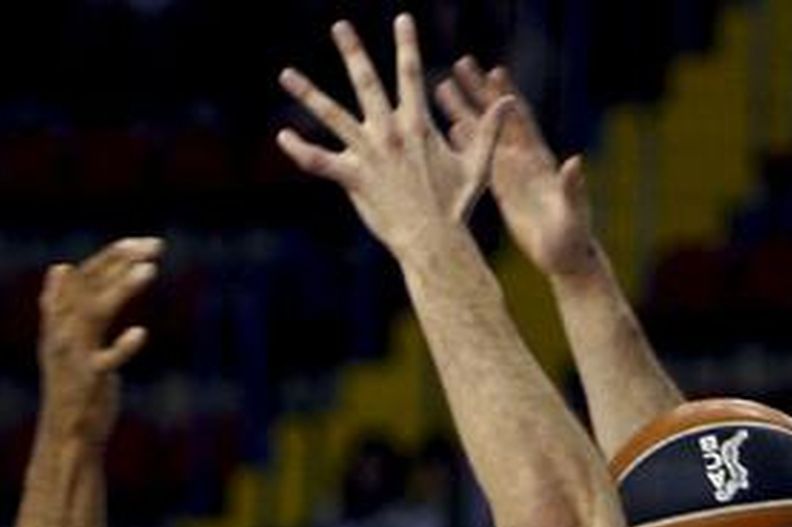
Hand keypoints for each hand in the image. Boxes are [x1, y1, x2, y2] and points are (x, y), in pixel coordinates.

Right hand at [37, 237, 163, 443]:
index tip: (141, 243)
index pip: (83, 276)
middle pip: (89, 285)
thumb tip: (61, 268)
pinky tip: (141, 333)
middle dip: (120, 262)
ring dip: (121, 288)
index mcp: (59, 320)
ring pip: (95, 313)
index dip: (111, 257)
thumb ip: (66, 306)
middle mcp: (62, 332)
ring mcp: (75, 356)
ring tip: (150, 270)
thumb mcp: (65, 340)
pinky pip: (105, 361)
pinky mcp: (90, 382)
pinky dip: (121, 347)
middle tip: (155, 246)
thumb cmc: (73, 385)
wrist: (66, 435)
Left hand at [277, 15, 512, 254]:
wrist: (434, 240)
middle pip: (366, 82)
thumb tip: (508, 101)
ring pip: (332, 115)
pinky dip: (300, 149)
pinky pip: (319, 161)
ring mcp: (369, 153)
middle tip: (340, 25)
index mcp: (418, 124)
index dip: (407, 44)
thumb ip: (489, 131)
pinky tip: (283, 137)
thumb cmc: (456, 206)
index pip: (411, 74)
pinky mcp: (353, 177)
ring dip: (307, 92)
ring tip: (285, 73)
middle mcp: (391, 132)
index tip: (402, 19)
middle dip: (353, 51)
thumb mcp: (477, 165)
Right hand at [435, 58, 598, 278]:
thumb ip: (573, 186)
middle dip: (479, 91)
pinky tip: (449, 129)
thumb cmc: (573, 237)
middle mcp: (524, 161)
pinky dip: (466, 143)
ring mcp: (513, 173)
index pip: (521, 121)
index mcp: (540, 162)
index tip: (493, 70)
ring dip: (464, 111)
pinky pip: (480, 161)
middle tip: (459, 65)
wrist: (565, 257)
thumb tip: (574, 161)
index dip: (508, 97)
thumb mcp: (574, 212)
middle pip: (498, 118)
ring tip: (442, 89)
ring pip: (484, 136)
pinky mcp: (503, 189)